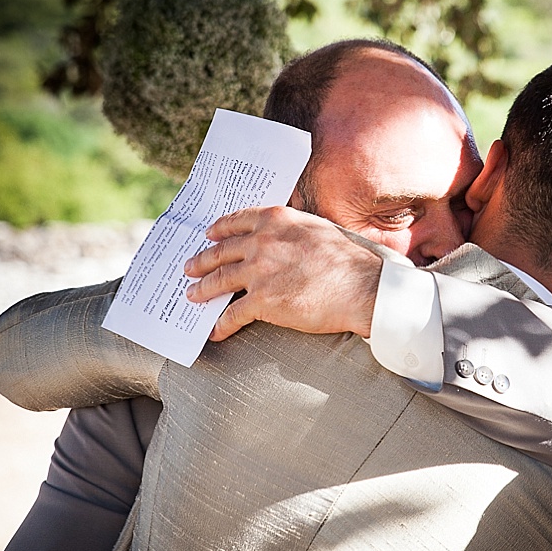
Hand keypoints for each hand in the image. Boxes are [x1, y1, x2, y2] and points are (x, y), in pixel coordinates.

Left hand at [183, 206, 383, 340]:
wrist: (362, 287)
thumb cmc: (349, 260)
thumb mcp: (317, 229)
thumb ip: (292, 230)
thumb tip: (281, 238)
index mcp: (276, 220)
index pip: (237, 221)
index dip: (219, 229)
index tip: (208, 234)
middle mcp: (262, 241)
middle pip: (221, 251)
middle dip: (201, 261)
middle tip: (189, 268)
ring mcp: (259, 271)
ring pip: (220, 280)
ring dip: (203, 290)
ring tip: (192, 296)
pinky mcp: (262, 300)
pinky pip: (232, 314)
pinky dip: (220, 325)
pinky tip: (215, 331)